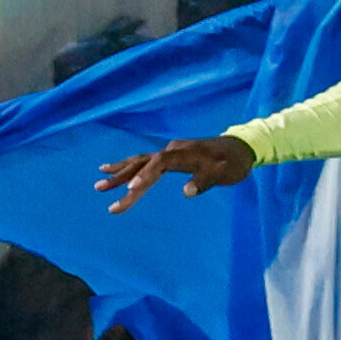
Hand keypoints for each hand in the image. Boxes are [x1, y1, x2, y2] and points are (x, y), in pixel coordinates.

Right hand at [96, 136, 257, 213]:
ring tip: (100, 180)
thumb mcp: (225, 173)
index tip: (131, 190)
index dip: (144, 176)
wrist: (240, 148)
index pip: (158, 165)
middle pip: (142, 162)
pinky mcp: (171, 156)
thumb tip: (187, 191)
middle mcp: (172, 150)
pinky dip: (130, 166)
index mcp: (182, 153)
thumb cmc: (233, 163)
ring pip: (140, 161)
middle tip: (100, 189)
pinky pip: (146, 161)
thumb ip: (206, 181)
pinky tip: (118, 171)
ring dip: (120, 171)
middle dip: (121, 176)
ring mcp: (170, 152)